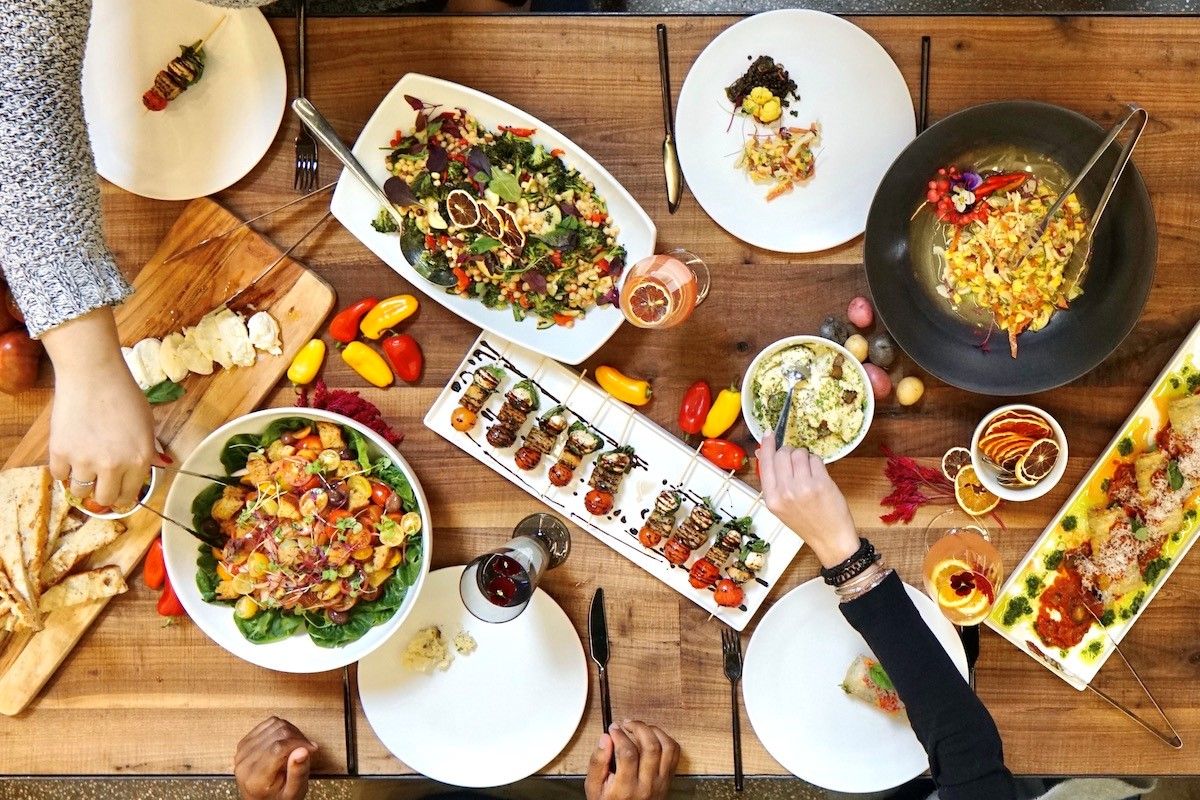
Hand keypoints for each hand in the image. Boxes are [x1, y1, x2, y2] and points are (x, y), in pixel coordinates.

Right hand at [42, 308, 163, 508]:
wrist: (94, 375)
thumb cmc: (124, 395)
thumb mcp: (147, 424)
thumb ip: (148, 450)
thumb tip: (156, 465)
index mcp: (139, 460)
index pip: (130, 496)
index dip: (124, 497)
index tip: (120, 494)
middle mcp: (113, 466)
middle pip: (104, 499)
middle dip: (104, 494)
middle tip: (101, 484)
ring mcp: (84, 461)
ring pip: (80, 492)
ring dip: (82, 483)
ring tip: (84, 467)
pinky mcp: (60, 452)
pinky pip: (59, 475)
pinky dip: (63, 470)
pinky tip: (70, 457)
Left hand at [234, 717, 316, 799]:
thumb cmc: (277, 798)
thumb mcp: (293, 793)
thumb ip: (298, 773)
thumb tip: (303, 750)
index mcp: (255, 777)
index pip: (278, 747)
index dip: (299, 742)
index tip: (312, 748)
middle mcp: (244, 763)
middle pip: (277, 734)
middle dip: (297, 737)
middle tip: (306, 748)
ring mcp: (242, 751)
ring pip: (274, 725)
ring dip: (291, 731)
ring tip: (297, 745)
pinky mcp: (244, 742)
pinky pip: (268, 723)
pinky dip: (281, 727)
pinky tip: (286, 740)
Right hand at [585, 720, 679, 799]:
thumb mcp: (594, 789)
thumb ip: (597, 763)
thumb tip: (605, 739)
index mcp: (626, 788)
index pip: (628, 753)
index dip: (620, 735)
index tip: (613, 729)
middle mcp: (647, 785)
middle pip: (651, 746)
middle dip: (638, 727)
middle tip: (627, 724)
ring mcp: (661, 782)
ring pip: (667, 747)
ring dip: (654, 731)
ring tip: (640, 728)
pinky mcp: (668, 779)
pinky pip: (674, 754)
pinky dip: (665, 739)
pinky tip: (653, 736)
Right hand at [758, 436, 859, 568]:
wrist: (829, 539)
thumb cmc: (806, 522)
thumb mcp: (780, 506)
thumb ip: (772, 480)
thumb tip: (763, 452)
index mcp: (771, 499)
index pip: (765, 463)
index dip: (767, 445)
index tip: (769, 432)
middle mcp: (784, 492)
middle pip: (783, 454)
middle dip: (790, 453)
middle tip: (797, 463)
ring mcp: (803, 487)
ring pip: (800, 453)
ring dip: (805, 457)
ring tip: (809, 472)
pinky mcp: (821, 483)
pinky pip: (815, 459)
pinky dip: (817, 464)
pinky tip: (819, 477)